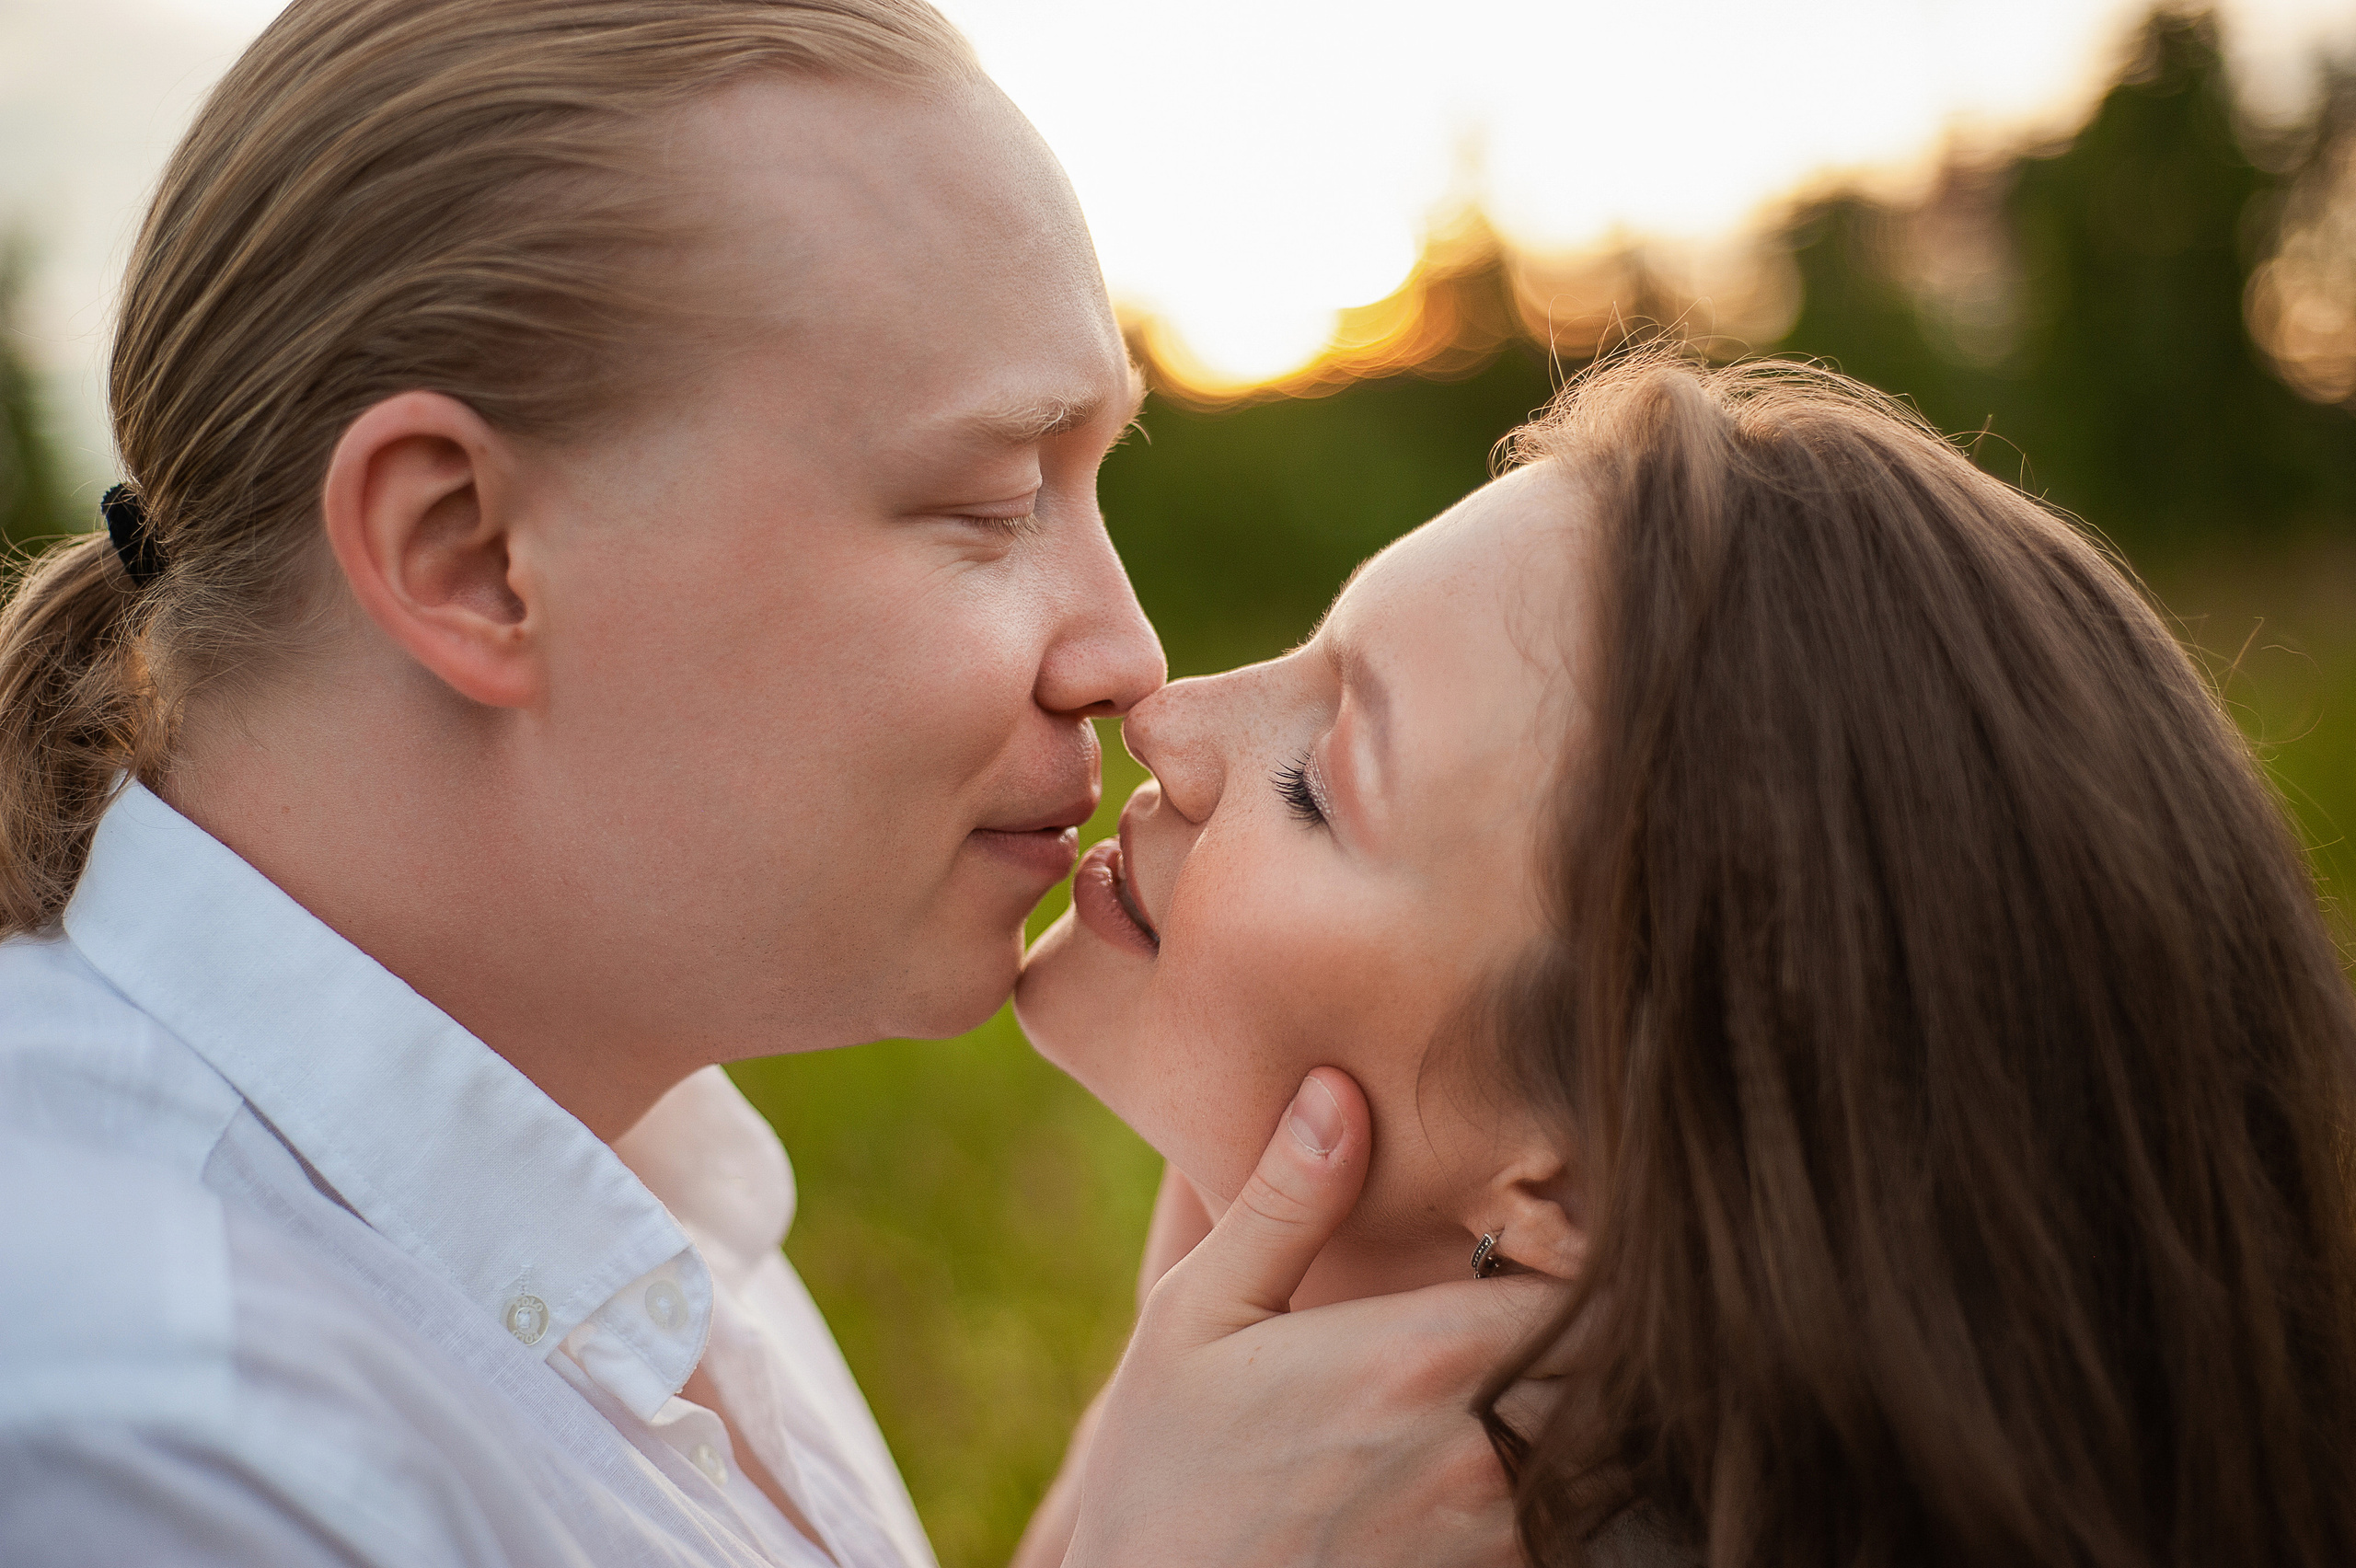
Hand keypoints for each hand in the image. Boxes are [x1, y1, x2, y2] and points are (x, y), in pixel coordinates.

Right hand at [1064, 1068, 1565, 1567]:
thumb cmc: (1161, 1473)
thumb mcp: (1196, 1318)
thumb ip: (1285, 1204)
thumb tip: (1338, 1088)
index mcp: (1421, 1358)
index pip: (1591, 1282)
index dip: (1601, 1245)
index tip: (1574, 1219)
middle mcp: (1484, 1452)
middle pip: (1621, 1367)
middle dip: (1606, 1325)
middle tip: (1565, 1287)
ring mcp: (1496, 1536)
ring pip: (1611, 1452)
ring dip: (1590, 1406)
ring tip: (1538, 1369)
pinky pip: (1570, 1523)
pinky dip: (1560, 1482)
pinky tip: (1493, 1453)